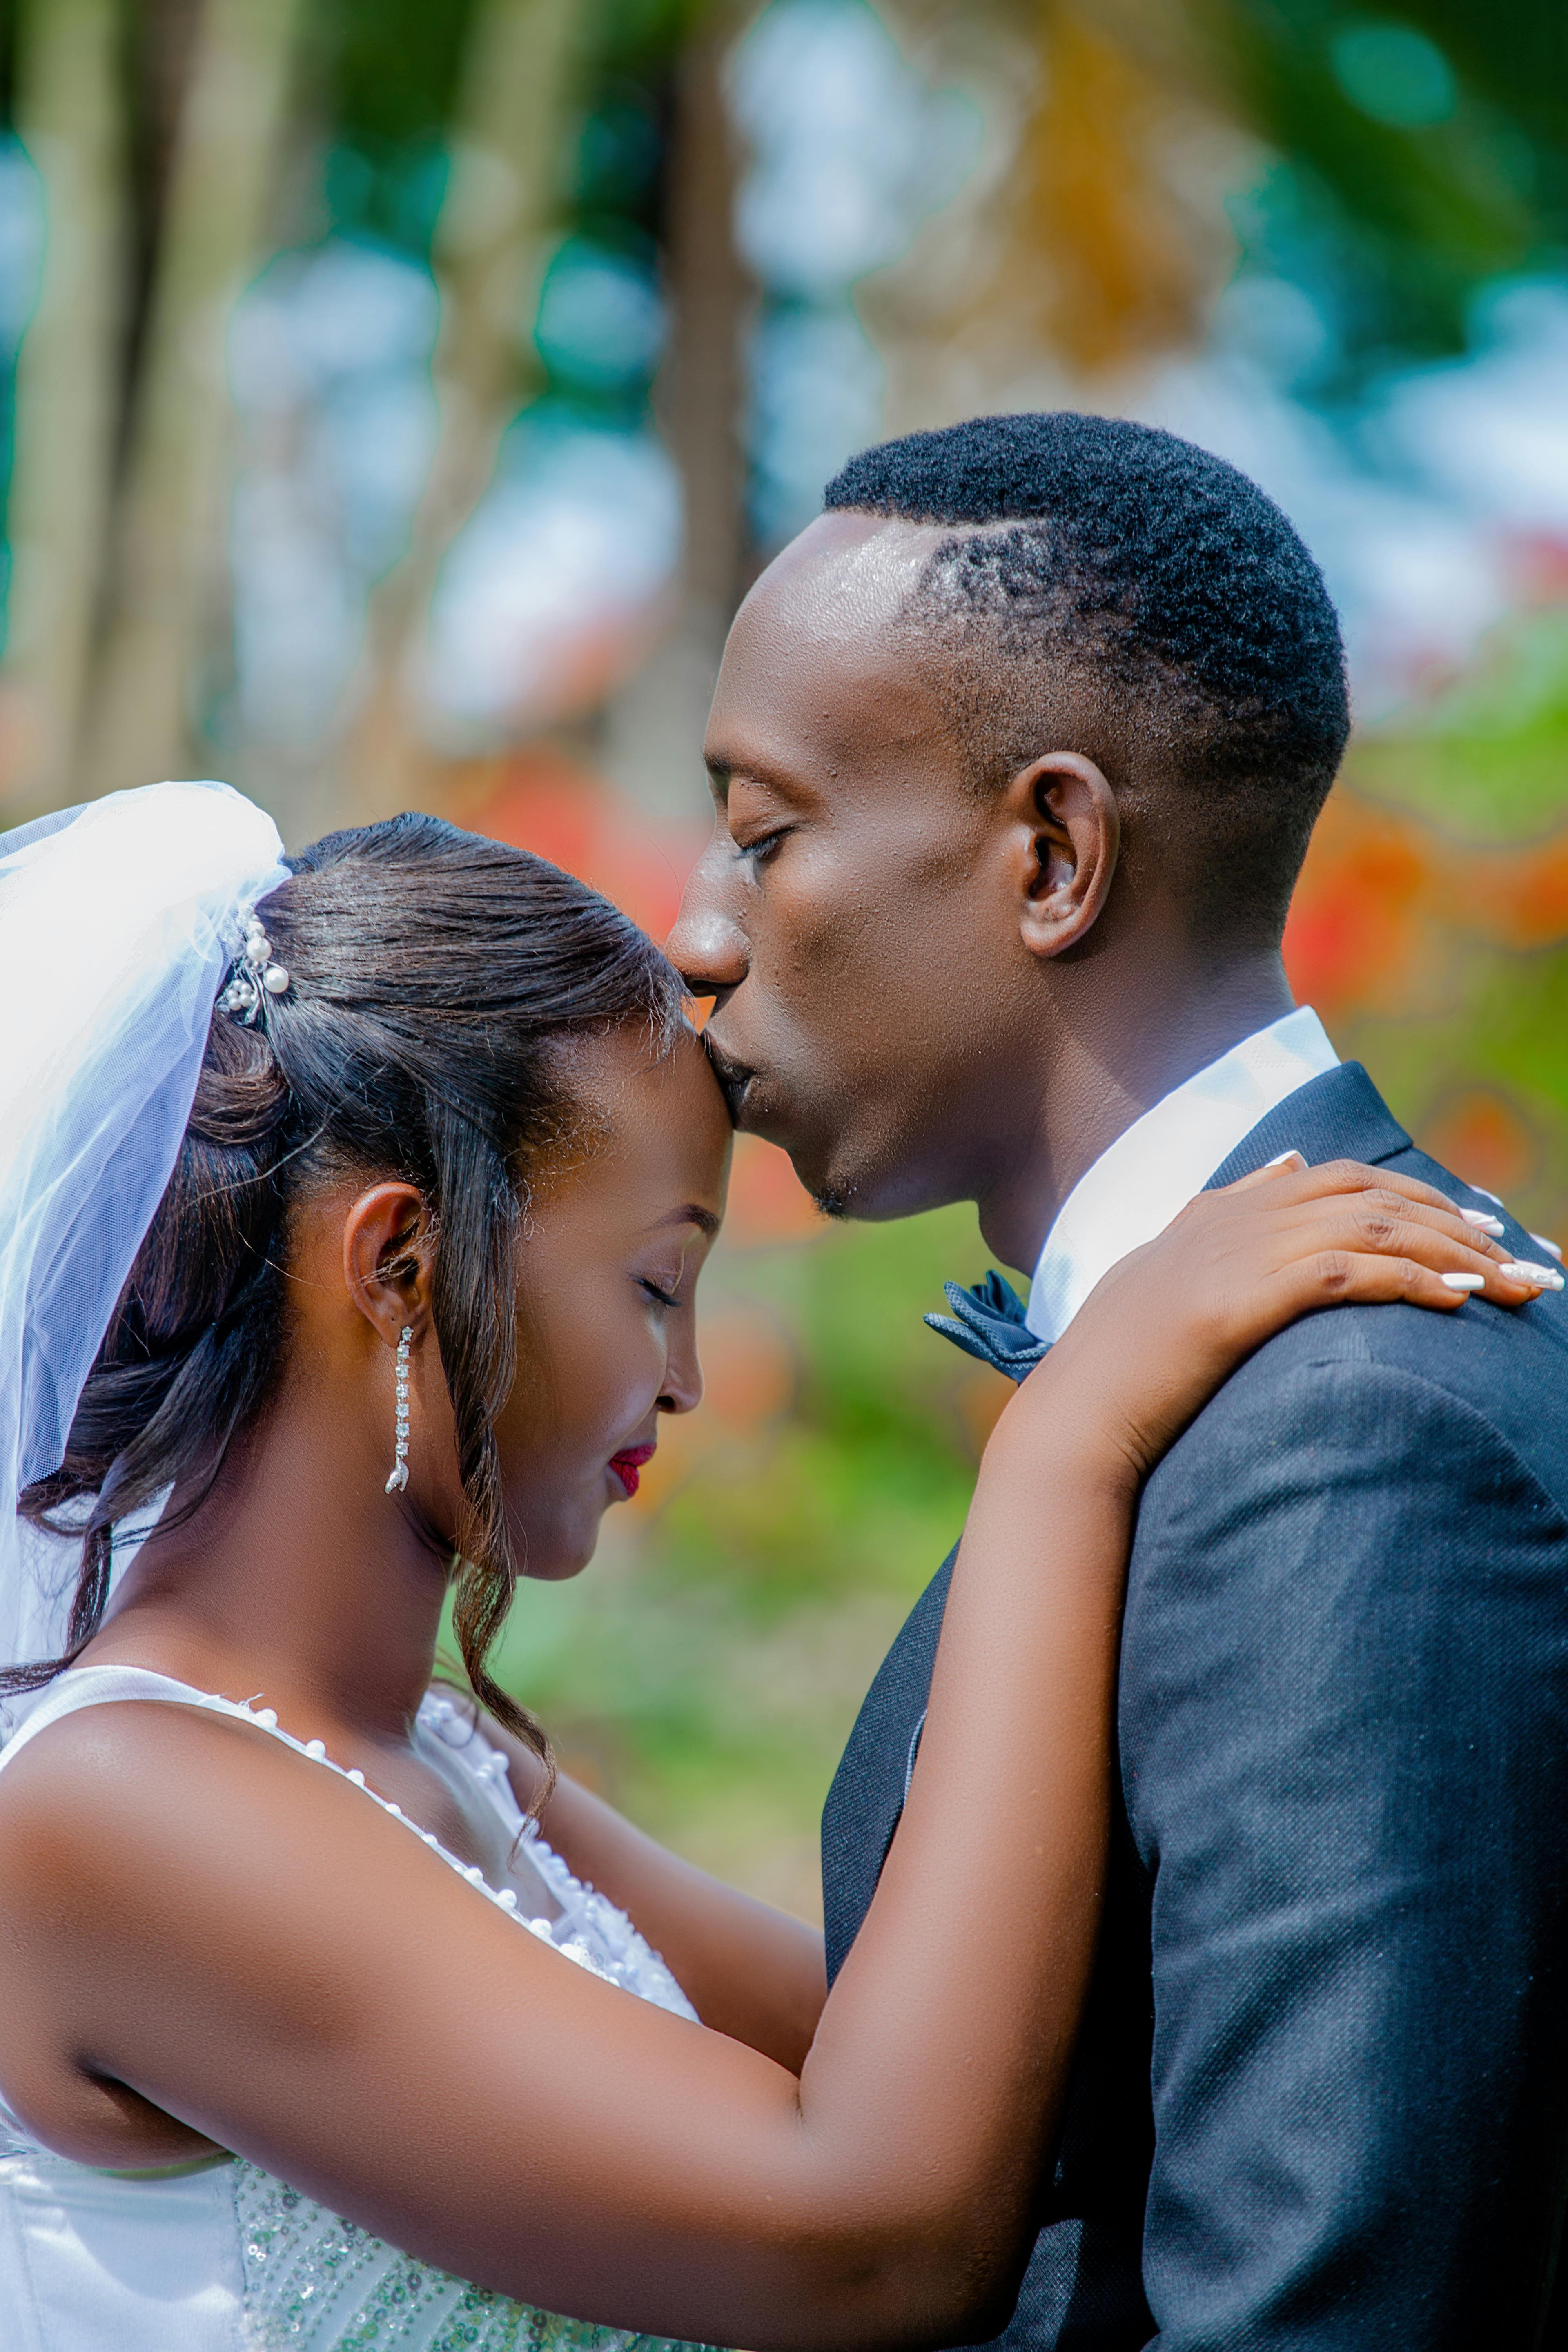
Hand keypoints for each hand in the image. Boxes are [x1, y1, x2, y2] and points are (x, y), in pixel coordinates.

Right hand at [991, 1156, 1551, 1489]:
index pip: (1336, 1176)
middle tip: (1519, 1255)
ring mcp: (1235, 1253)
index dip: (1412, 1192)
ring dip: (1457, 1252)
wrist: (1075, 1417)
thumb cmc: (1116, 1368)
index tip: (1470, 1222)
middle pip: (1372, 1193)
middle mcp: (1231, 1218)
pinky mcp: (1240, 1299)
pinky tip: (1458, 1301)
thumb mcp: (1167, 1271)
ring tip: (1515, 1283)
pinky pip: (1349, 1272)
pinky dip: (1412, 1280)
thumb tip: (1283, 1164)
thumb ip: (1220, 1217)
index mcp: (1216, 1211)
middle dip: (1455, 1219)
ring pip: (1375, 1226)